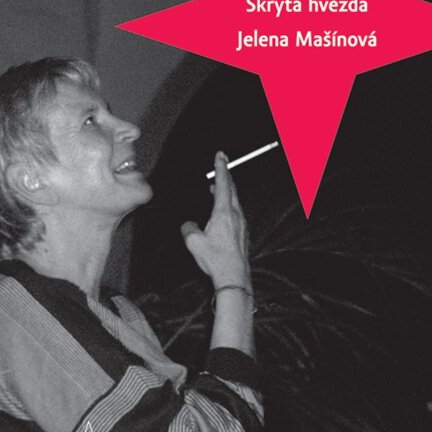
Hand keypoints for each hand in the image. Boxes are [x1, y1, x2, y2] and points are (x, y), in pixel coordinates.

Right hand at [181, 151, 249, 287]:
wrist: (233, 276)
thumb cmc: (217, 260)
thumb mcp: (193, 242)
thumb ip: (188, 229)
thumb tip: (188, 225)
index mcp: (223, 213)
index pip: (222, 183)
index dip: (220, 168)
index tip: (220, 156)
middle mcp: (235, 215)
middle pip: (232, 189)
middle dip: (225, 175)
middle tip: (221, 165)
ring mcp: (241, 224)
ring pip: (235, 201)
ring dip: (227, 191)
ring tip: (218, 189)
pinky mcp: (243, 233)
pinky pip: (236, 213)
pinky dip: (229, 206)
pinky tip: (223, 212)